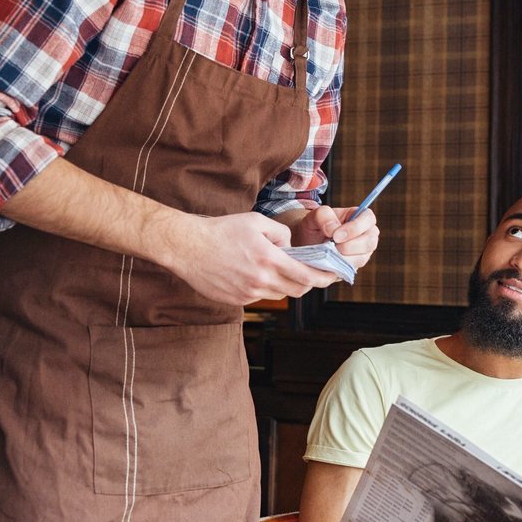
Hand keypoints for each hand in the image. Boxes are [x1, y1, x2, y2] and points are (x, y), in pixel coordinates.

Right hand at [160, 211, 337, 302]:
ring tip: (281, 270)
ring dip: (286, 285)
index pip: (307, 276)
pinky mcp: (237, 300)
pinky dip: (266, 287)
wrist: (188, 247)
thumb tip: (291, 248)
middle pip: (297, 290)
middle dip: (309, 283)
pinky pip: (260, 297)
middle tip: (312, 273)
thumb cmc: (222, 230)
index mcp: (269, 260)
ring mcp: (248, 293)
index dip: (324, 278)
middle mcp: (261, 281)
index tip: (333, 276)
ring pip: (279, 294)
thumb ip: (281, 234)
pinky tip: (256, 273)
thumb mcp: (256, 221)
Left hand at [288, 205, 380, 266]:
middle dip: (350, 246)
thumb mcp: (315, 215)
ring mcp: (364, 251)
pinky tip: (330, 261)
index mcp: (361, 216)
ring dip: (344, 258)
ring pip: (362, 258)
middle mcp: (367, 234)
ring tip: (329, 254)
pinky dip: (340, 266)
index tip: (336, 236)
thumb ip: (324, 215)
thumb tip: (333, 230)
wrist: (309, 242)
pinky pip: (353, 268)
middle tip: (333, 247)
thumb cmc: (316, 225)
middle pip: (370, 241)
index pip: (368, 219)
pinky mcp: (356, 264)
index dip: (355, 227)